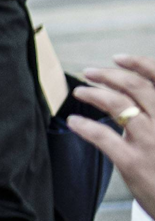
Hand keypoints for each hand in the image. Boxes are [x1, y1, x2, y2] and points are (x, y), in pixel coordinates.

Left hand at [69, 54, 154, 216]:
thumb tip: (142, 100)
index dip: (139, 63)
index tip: (119, 58)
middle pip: (135, 87)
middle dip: (109, 75)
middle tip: (90, 72)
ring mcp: (150, 141)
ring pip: (117, 105)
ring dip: (94, 94)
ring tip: (79, 92)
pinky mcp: (132, 162)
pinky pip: (103, 137)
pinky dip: (85, 126)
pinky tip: (74, 122)